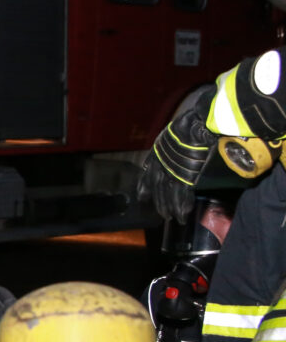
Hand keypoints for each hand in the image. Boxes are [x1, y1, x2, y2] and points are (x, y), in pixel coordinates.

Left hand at [141, 101, 215, 222]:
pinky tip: (182, 215)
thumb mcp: (175, 134)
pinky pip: (182, 194)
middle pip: (158, 188)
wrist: (198, 122)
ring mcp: (172, 170)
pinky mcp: (185, 175)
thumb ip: (172, 146)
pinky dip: (182, 206)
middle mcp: (161, 164)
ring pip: (169, 194)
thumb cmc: (190, 124)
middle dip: (160, 202)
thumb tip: (178, 150)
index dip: (144, 186)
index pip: (147, 174)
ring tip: (172, 219)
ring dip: (171, 208)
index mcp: (157, 153)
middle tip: (162, 214)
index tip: (142, 196)